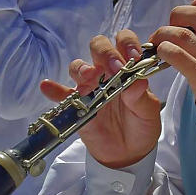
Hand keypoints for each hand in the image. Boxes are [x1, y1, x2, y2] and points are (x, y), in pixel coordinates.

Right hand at [40, 30, 162, 170]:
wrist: (128, 152)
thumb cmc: (141, 124)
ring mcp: (89, 87)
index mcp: (127, 67)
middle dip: (105, 53)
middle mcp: (106, 71)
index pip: (124, 43)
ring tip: (88, 77)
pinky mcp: (76, 104)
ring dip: (82, 68)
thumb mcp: (148, 112)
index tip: (133, 56)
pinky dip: (53, 89)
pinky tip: (47, 86)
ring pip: (78, 66)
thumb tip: (139, 82)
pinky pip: (60, 94)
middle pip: (98, 47)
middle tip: (114, 67)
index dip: (127, 43)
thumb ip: (142, 97)